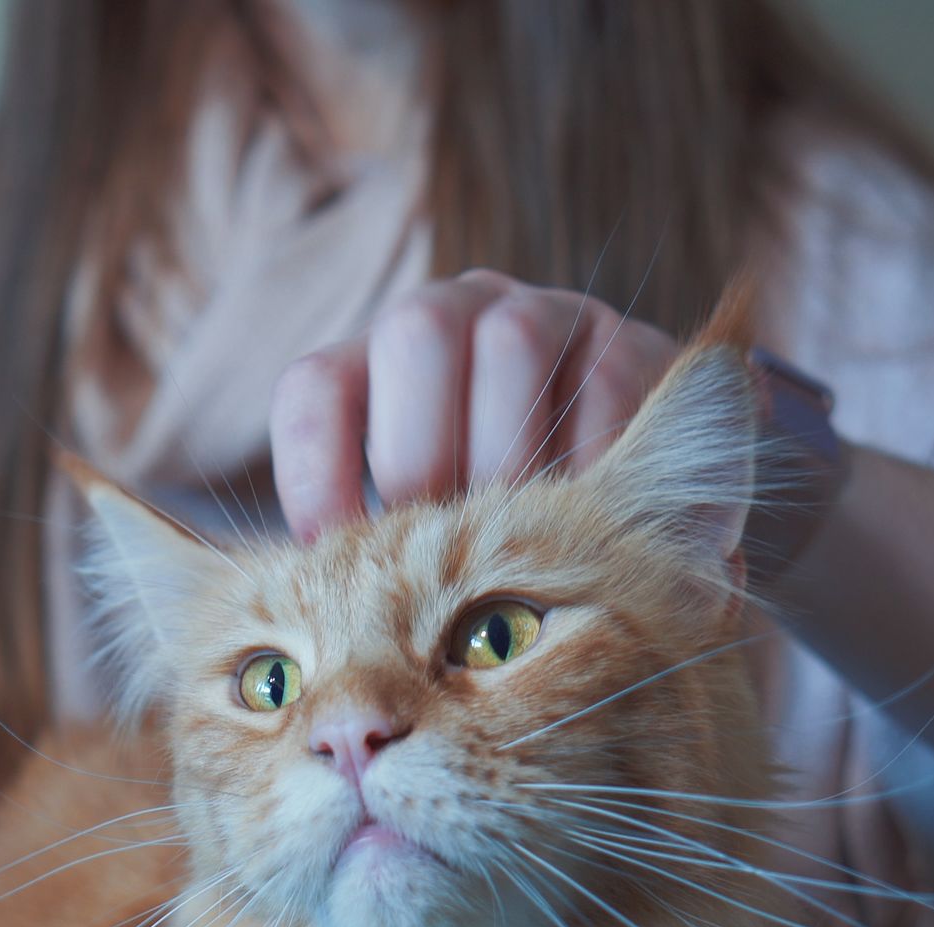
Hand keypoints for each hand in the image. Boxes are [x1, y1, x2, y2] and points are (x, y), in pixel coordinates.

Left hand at [269, 269, 680, 539]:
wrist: (638, 521)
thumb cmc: (497, 541)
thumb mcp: (417, 544)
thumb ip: (362, 556)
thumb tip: (295, 602)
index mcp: (381, 369)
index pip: (317, 384)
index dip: (312, 466)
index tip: (325, 552)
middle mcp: (462, 317)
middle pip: (416, 332)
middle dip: (419, 449)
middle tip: (437, 540)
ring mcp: (553, 318)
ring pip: (513, 341)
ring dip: (507, 452)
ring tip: (513, 532)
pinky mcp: (636, 348)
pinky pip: (607, 380)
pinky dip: (590, 459)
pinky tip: (584, 517)